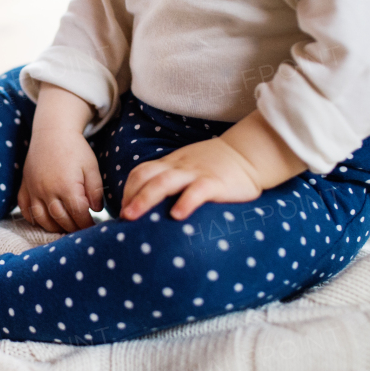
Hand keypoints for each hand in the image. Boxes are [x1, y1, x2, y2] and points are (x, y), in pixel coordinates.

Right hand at [17, 126, 103, 232]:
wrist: (51, 132)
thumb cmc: (75, 148)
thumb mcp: (91, 166)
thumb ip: (95, 190)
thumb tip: (95, 210)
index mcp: (66, 186)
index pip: (78, 214)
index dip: (86, 224)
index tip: (93, 228)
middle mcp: (47, 191)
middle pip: (60, 219)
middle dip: (72, 228)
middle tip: (81, 231)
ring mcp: (33, 190)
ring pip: (41, 218)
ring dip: (54, 227)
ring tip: (65, 228)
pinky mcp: (24, 187)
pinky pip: (25, 209)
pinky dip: (33, 219)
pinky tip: (44, 221)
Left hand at [120, 137, 261, 221]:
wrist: (247, 153)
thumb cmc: (215, 166)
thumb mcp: (187, 168)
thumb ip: (171, 182)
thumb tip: (149, 207)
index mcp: (170, 164)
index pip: (141, 172)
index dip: (128, 190)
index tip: (122, 210)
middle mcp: (178, 167)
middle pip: (147, 176)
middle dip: (130, 196)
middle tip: (122, 217)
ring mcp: (196, 173)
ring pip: (164, 182)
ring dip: (145, 199)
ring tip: (134, 217)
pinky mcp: (216, 182)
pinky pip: (197, 190)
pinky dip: (185, 202)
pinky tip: (177, 215)